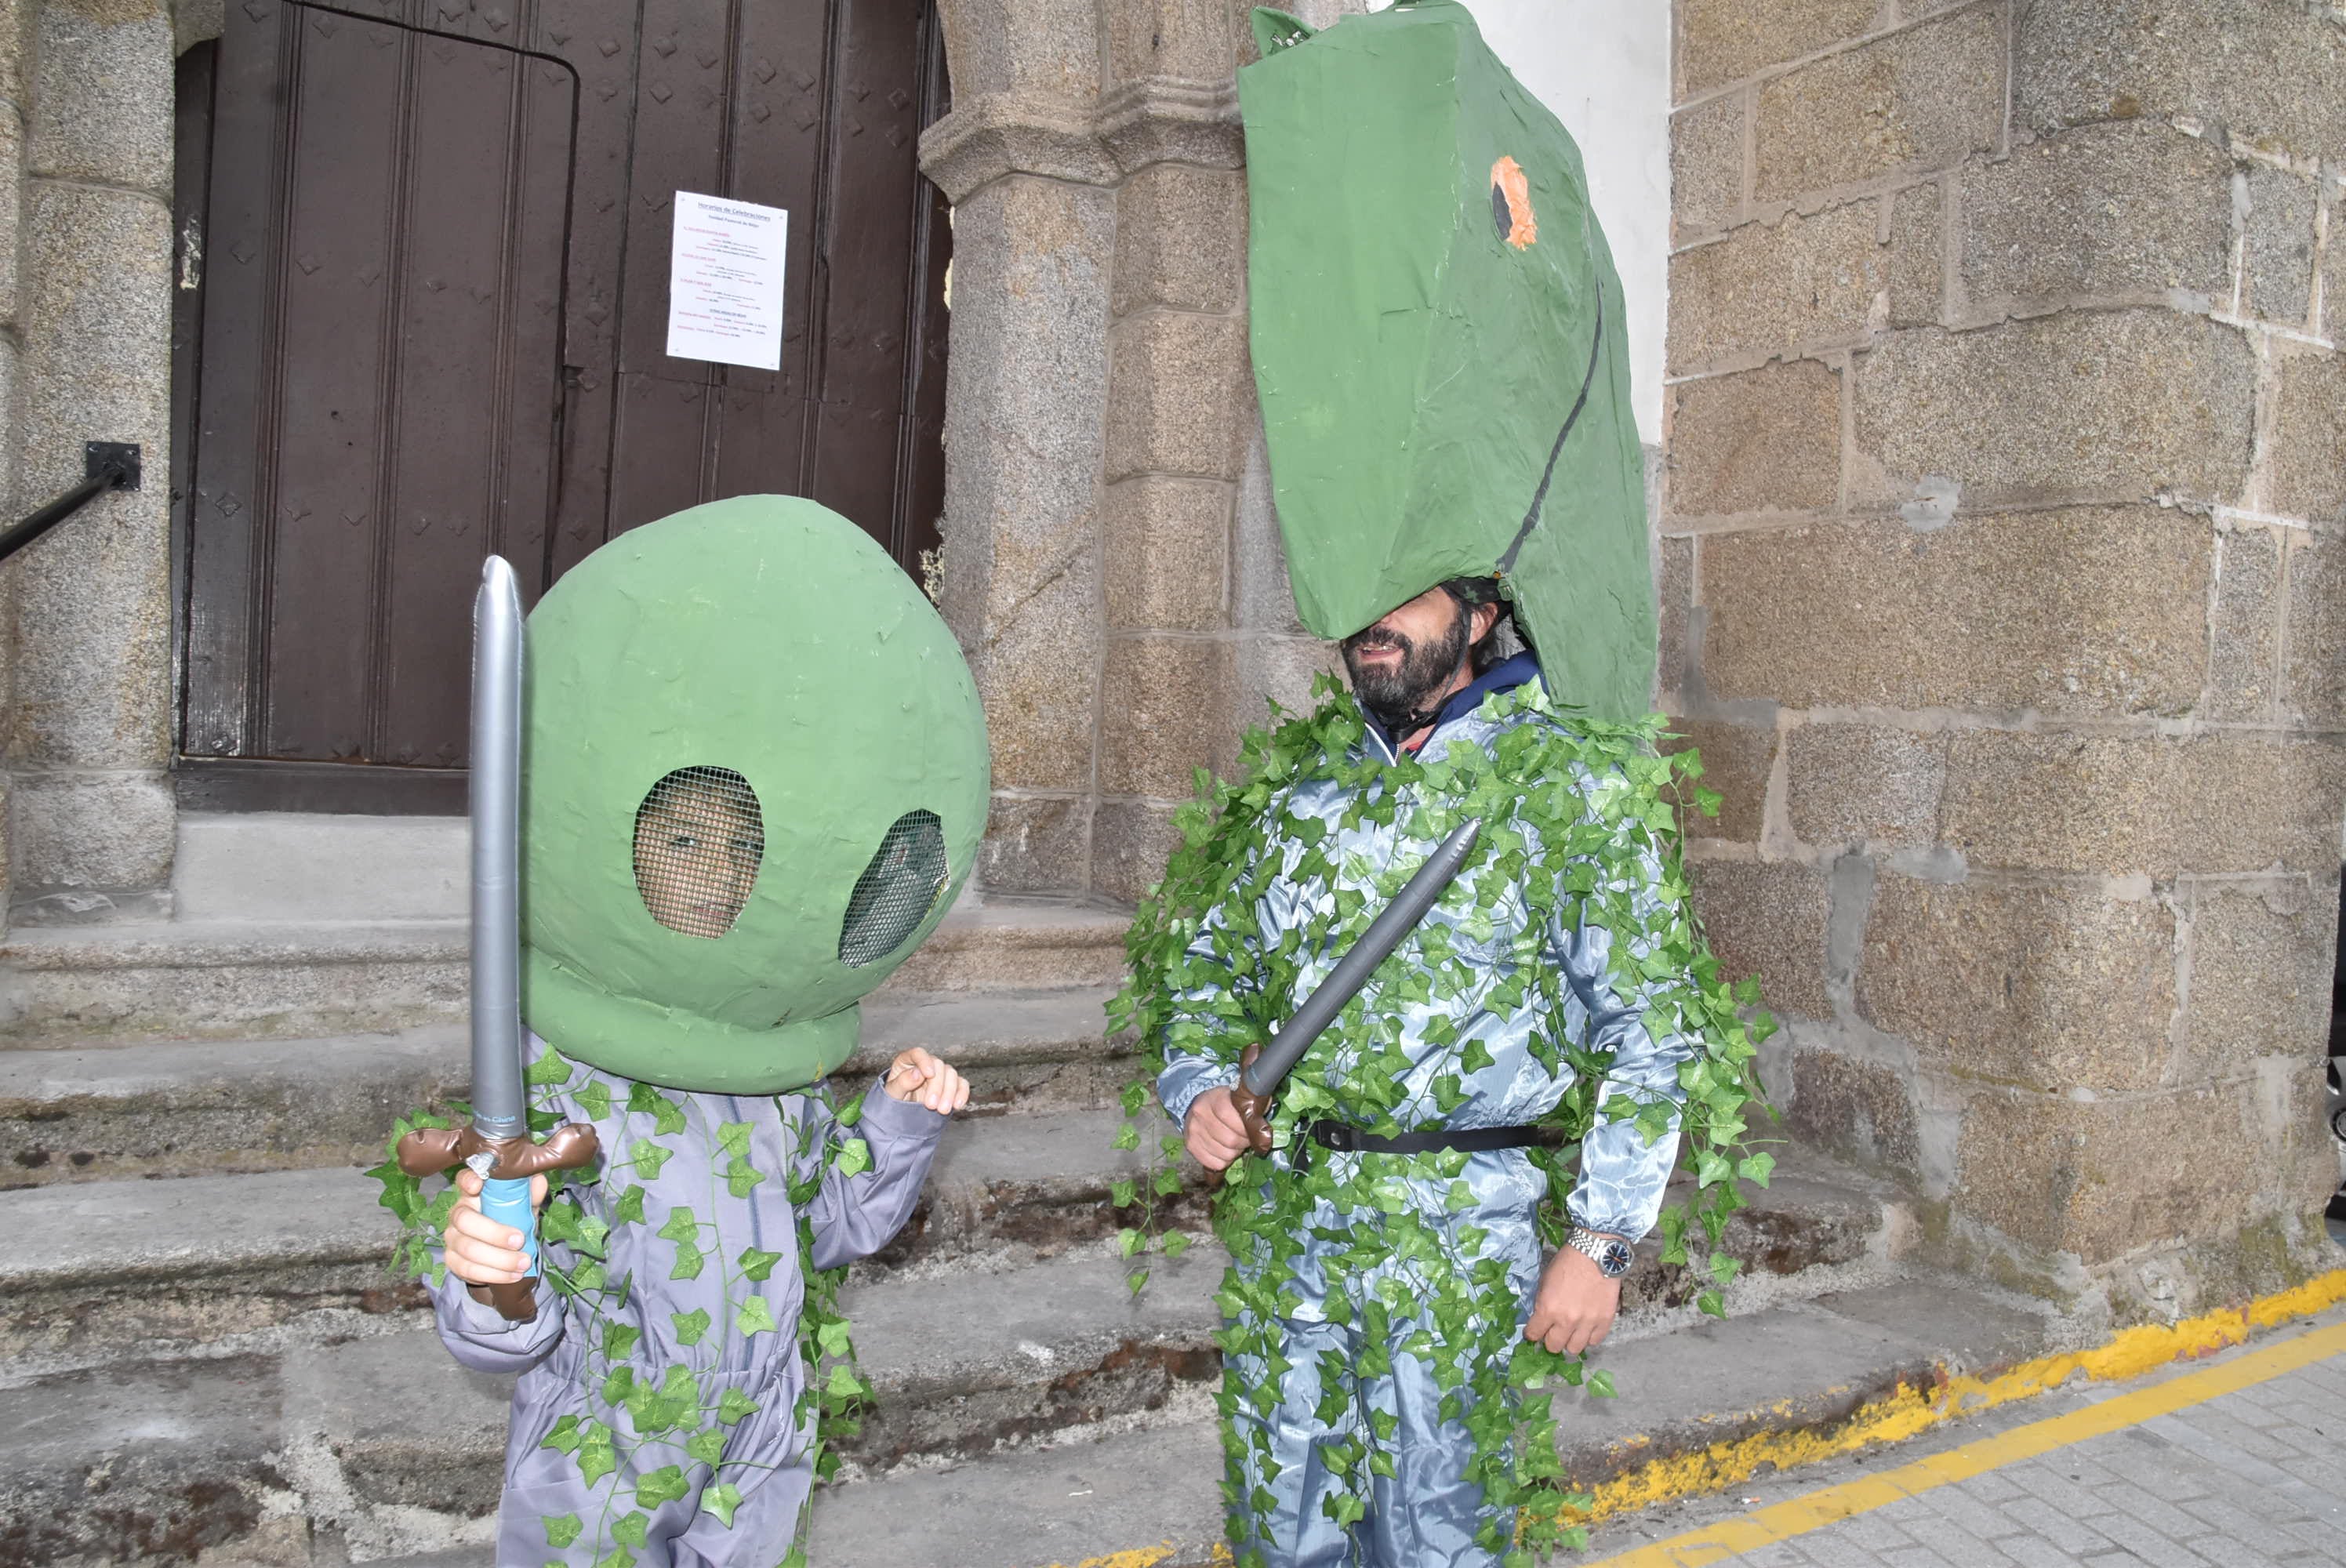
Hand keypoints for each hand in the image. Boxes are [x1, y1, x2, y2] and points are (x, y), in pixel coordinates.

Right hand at [442, 1166, 549, 1286]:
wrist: (498, 1251)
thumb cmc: (509, 1221)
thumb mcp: (523, 1207)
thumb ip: (530, 1195)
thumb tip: (539, 1180)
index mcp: (473, 1194)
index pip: (464, 1180)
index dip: (468, 1181)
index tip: (477, 1185)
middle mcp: (457, 1214)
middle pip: (465, 1220)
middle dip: (494, 1233)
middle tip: (520, 1241)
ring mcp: (451, 1238)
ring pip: (468, 1249)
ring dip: (499, 1259)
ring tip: (523, 1263)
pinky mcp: (452, 1261)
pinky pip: (467, 1269)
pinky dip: (493, 1274)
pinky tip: (512, 1275)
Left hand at [883, 1047, 969, 1112]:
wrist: (903, 1114)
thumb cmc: (894, 1100)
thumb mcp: (892, 1093)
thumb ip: (902, 1082)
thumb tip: (917, 1073)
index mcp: (907, 1061)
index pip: (918, 1053)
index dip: (924, 1061)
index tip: (928, 1074)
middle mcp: (926, 1064)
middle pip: (938, 1065)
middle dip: (937, 1086)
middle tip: (931, 1105)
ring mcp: (940, 1073)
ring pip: (951, 1074)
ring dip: (949, 1092)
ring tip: (942, 1110)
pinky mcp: (951, 1084)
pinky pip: (961, 1084)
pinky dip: (962, 1094)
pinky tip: (957, 1105)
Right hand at [1184, 1086, 1252, 1171]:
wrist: (1199, 1105)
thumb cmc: (1226, 1103)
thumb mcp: (1240, 1099)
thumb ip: (1255, 1109)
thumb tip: (1265, 1131)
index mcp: (1216, 1099)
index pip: (1238, 1120)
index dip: (1249, 1130)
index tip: (1254, 1130)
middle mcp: (1201, 1114)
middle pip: (1231, 1140)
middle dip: (1244, 1142)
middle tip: (1245, 1138)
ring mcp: (1193, 1131)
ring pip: (1225, 1155)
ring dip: (1234, 1153)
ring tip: (1234, 1143)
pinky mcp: (1190, 1145)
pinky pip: (1215, 1164)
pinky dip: (1223, 1161)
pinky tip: (1223, 1150)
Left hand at [1524, 1242, 1621, 1356]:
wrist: (1595, 1254)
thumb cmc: (1567, 1263)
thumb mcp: (1545, 1281)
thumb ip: (1542, 1303)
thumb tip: (1540, 1318)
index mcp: (1548, 1309)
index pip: (1534, 1334)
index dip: (1532, 1333)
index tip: (1534, 1331)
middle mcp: (1567, 1321)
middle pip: (1554, 1346)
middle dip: (1550, 1340)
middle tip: (1553, 1332)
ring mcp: (1587, 1323)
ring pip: (1574, 1349)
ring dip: (1570, 1341)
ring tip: (1571, 1332)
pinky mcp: (1605, 1321)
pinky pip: (1595, 1341)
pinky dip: (1589, 1337)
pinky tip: (1586, 1328)